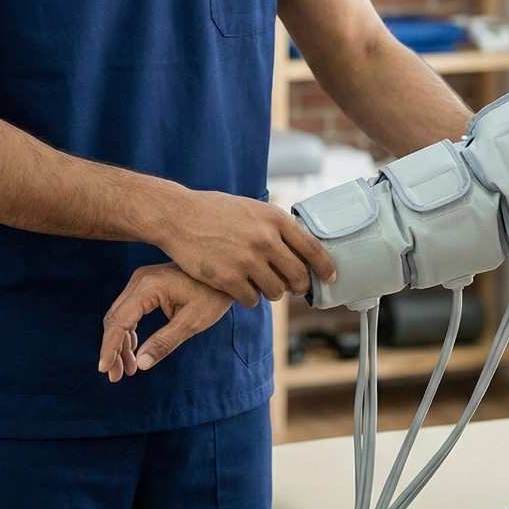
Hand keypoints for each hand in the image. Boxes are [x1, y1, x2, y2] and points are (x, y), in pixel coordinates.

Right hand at [98, 263, 232, 377]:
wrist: (226, 272)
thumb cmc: (213, 295)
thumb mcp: (193, 322)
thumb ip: (165, 342)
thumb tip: (141, 365)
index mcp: (149, 287)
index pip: (119, 321)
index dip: (110, 348)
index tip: (105, 370)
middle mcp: (140, 280)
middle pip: (114, 319)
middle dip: (113, 348)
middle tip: (116, 376)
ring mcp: (142, 280)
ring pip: (119, 315)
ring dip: (120, 342)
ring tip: (127, 369)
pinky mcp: (147, 284)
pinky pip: (129, 310)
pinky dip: (128, 331)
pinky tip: (134, 351)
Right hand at [159, 189, 336, 306]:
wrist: (179, 217)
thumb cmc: (215, 211)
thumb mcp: (252, 208)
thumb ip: (275, 226)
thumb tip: (300, 247)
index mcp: (274, 219)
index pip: (312, 248)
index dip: (324, 266)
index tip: (330, 276)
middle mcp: (265, 240)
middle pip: (298, 276)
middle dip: (299, 286)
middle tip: (294, 287)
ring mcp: (247, 260)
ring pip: (276, 292)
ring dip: (272, 292)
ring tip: (260, 283)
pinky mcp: (228, 278)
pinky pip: (251, 300)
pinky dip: (249, 298)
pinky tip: (240, 288)